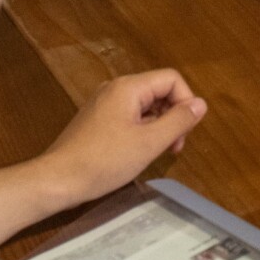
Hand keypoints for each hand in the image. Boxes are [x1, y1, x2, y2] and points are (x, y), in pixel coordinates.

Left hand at [37, 69, 207, 205]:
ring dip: (158, 125)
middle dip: (173, 116)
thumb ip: (178, 121)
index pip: (171, 79)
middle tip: (174, 147)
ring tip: (158, 152)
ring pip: (144, 105)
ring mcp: (104, 104)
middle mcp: (115, 89)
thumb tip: (200, 104)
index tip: (185, 132)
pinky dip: (142, 130)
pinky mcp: (97, 119)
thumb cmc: (103, 162)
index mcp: (128, 88)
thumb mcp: (148, 143)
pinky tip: (138, 153)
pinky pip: (129, 116)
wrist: (58, 179)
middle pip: (158, 91)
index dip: (186, 102)